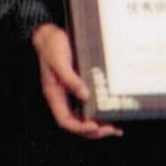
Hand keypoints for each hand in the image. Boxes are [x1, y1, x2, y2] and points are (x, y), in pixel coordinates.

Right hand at [31, 22, 118, 139]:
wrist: (49, 35)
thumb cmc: (52, 46)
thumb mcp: (60, 60)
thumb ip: (70, 78)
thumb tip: (85, 96)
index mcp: (54, 95)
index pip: (65, 120)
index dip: (79, 127)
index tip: (95, 125)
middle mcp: (62, 98)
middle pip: (76, 123)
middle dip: (93, 131)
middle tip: (112, 130)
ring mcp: (69, 95)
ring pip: (82, 118)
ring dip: (98, 126)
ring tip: (115, 129)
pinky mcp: (76, 88)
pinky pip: (87, 107)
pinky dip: (98, 114)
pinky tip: (110, 114)